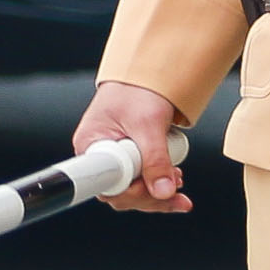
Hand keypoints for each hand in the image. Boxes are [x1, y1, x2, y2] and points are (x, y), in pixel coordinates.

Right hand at [74, 79, 193, 213]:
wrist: (145, 74)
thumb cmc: (137, 89)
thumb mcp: (148, 124)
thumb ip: (156, 159)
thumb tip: (164, 191)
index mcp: (91, 146)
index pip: (106, 185)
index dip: (130, 192)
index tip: (150, 188)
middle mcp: (98, 156)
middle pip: (120, 192)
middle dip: (150, 195)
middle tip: (173, 190)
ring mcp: (113, 158)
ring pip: (132, 189)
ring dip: (158, 192)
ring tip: (178, 182)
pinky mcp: (128, 159)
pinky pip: (140, 180)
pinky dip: (158, 184)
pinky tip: (173, 180)